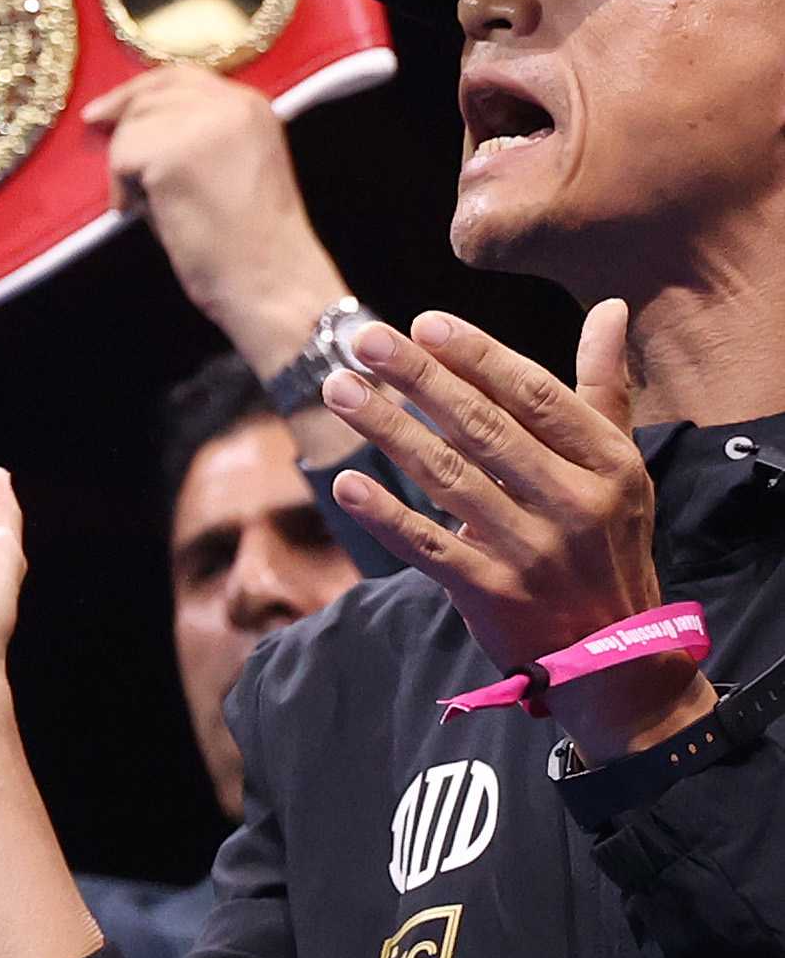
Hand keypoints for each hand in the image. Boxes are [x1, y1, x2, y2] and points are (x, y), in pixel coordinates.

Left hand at [88, 64, 346, 365]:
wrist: (271, 279)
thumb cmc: (245, 239)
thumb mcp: (229, 164)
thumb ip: (194, 134)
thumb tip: (131, 121)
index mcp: (252, 104)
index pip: (180, 77)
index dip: (137, 92)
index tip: (104, 111)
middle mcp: (232, 102)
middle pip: (149, 94)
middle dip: (121, 124)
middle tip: (105, 151)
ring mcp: (204, 124)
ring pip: (131, 127)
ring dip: (126, 165)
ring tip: (151, 203)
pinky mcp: (174, 153)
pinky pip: (122, 158)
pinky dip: (123, 189)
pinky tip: (145, 213)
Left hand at [324, 303, 709, 763]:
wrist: (611, 651)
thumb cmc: (606, 538)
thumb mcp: (618, 466)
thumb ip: (601, 388)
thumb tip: (608, 307)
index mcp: (609, 464)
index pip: (536, 396)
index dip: (479, 357)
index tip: (425, 321)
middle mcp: (575, 504)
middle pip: (484, 428)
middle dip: (420, 380)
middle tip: (364, 340)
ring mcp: (532, 551)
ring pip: (448, 478)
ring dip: (387, 431)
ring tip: (339, 389)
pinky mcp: (491, 592)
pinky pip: (428, 545)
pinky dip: (386, 514)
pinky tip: (346, 483)